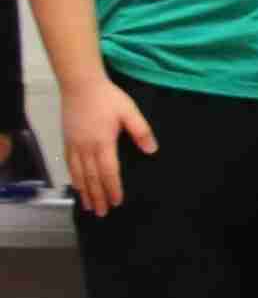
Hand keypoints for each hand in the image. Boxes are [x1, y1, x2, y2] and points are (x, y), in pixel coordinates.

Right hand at [63, 77, 155, 213]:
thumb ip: (141, 131)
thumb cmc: (107, 98)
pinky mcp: (67, 140)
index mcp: (103, 142)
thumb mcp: (130, 112)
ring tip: (89, 206)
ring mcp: (74, 144)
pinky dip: (73, 178)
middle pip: (92, 178)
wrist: (80, 85)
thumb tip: (152, 150)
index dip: (113, 188)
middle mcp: (86, 147)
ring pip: (78, 174)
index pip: (109, 172)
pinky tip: (76, 186)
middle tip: (103, 213)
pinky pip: (69, 164)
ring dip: (84, 191)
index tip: (117, 201)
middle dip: (98, 196)